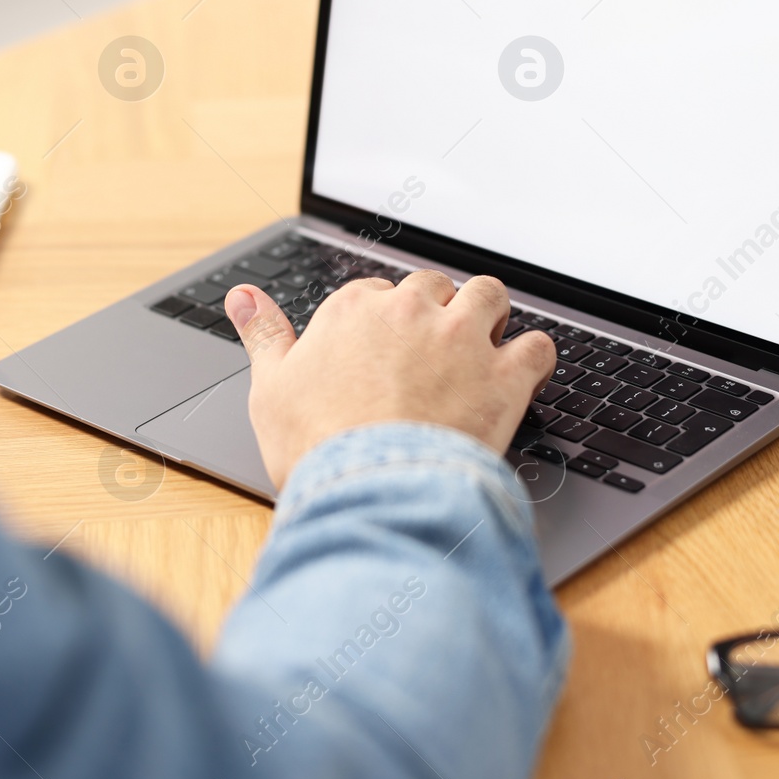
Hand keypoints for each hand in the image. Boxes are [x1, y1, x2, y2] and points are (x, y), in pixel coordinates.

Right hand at [225, 270, 555, 488]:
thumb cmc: (317, 447)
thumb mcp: (270, 387)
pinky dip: (534, 358)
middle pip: (435, 287)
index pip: (377, 293)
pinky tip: (524, 375)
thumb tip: (242, 296)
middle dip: (437, 312)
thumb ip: (263, 334)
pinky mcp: (504, 376)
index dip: (384, 323)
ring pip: (490, 297)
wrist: (372, 491)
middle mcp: (411, 312)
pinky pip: (537, 346)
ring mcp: (462, 340)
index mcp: (354, 310)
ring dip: (490, 315)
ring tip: (481, 347)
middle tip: (432, 353)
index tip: (384, 352)